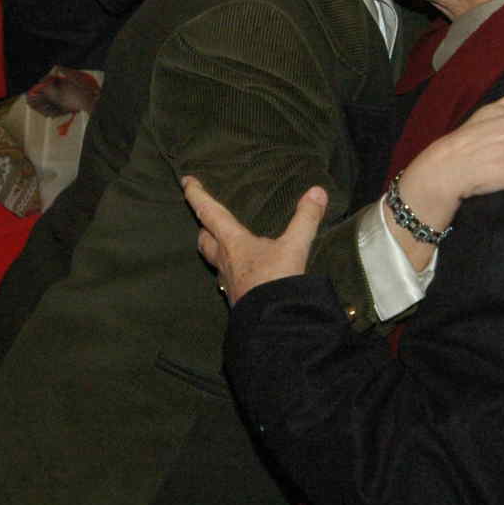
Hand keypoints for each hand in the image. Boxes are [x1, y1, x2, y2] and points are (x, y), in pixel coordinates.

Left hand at [184, 178, 324, 304]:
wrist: (273, 324)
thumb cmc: (276, 281)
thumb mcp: (295, 247)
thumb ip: (306, 218)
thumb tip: (317, 191)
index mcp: (232, 242)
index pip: (209, 213)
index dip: (197, 195)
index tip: (186, 181)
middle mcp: (224, 261)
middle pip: (204, 240)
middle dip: (203, 227)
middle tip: (205, 218)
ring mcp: (228, 282)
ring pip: (213, 261)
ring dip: (214, 249)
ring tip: (223, 244)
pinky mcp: (236, 298)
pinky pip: (227, 279)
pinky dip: (231, 270)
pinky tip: (244, 272)